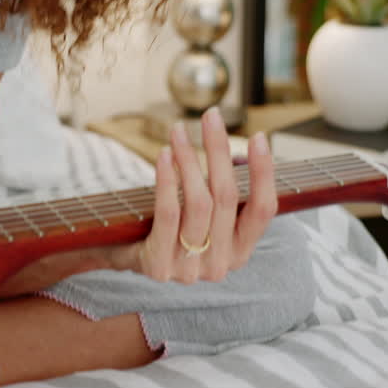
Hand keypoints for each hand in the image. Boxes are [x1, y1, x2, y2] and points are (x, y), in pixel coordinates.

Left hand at [110, 106, 277, 283]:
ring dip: (189, 160)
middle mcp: (221, 264)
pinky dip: (168, 180)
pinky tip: (164, 155)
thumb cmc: (167, 228)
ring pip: (199, 203)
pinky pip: (168, 214)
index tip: (259, 136)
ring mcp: (191, 269)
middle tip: (211, 117)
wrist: (123, 257)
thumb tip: (234, 150)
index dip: (264, 173)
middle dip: (219, 151)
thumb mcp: (202, 216)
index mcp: (240, 251)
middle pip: (228, 197)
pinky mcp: (160, 266)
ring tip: (178, 132)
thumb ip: (221, 194)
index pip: (264, 210)